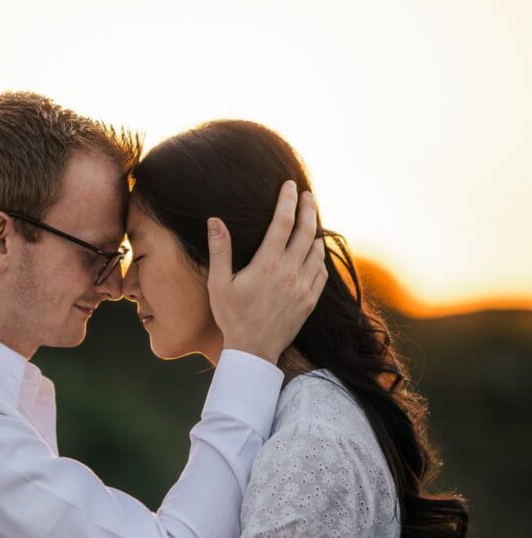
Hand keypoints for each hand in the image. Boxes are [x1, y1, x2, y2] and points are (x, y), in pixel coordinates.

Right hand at [207, 181, 326, 363]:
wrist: (253, 351)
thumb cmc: (232, 317)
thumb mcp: (218, 284)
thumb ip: (219, 250)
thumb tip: (215, 220)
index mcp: (267, 264)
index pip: (283, 222)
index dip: (288, 200)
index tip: (290, 185)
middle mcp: (290, 272)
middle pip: (306, 230)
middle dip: (307, 208)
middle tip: (306, 195)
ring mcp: (303, 287)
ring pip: (317, 250)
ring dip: (314, 233)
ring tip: (309, 223)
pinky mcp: (310, 301)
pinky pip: (321, 272)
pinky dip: (319, 257)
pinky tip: (313, 253)